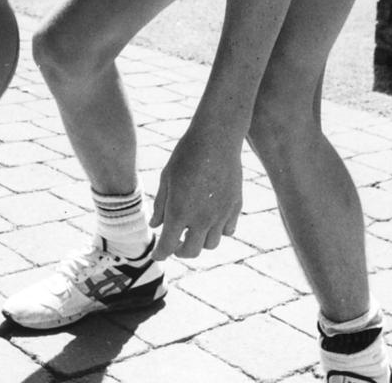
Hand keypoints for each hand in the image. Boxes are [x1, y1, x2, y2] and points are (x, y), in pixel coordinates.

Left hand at [150, 124, 242, 260]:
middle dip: (180, 251)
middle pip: (191, 251)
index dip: (160, 253)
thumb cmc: (186, 155)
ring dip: (200, 241)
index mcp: (180, 212)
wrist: (216, 138)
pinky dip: (218, 231)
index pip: (168, 246)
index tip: (158, 253)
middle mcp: (202, 219)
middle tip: (175, 243)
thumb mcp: (166, 178)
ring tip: (193, 230)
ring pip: (211, 244)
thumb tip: (156, 225)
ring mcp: (221, 214)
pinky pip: (228, 230)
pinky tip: (211, 220)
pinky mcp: (235, 207)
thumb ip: (160, 205)